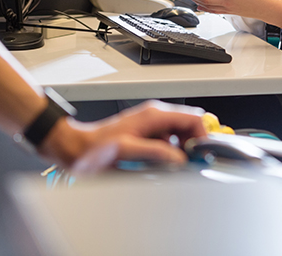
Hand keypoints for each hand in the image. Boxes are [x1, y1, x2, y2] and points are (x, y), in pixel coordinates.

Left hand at [42, 101, 206, 172]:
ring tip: (173, 166)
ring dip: (182, 151)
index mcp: (153, 115)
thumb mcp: (127, 151)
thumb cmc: (96, 148)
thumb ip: (155, 152)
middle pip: (190, 126)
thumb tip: (180, 158)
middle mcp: (154, 116)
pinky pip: (169, 142)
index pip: (193, 118)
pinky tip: (161, 164)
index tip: (200, 155)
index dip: (202, 136)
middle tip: (189, 164)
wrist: (78, 149)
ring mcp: (150, 124)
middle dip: (194, 145)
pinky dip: (171, 154)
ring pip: (181, 134)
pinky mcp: (146, 134)